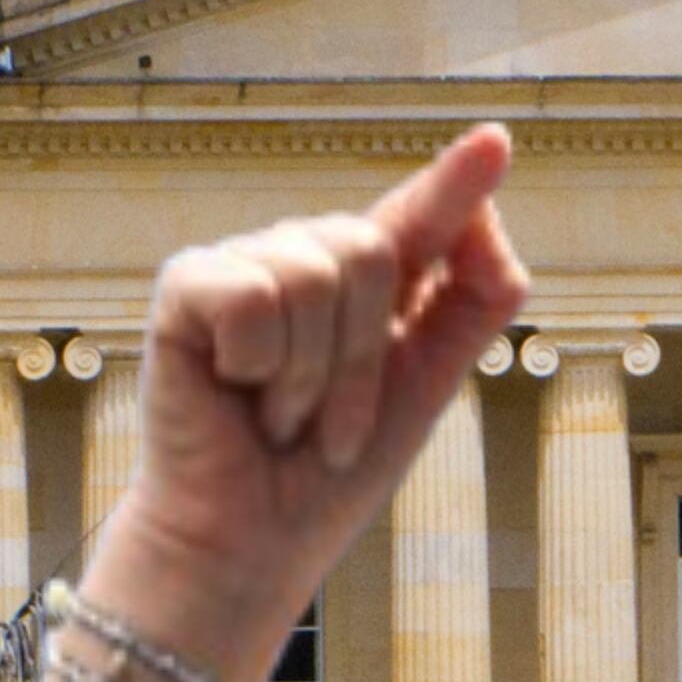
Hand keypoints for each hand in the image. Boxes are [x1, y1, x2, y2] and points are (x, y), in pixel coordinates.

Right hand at [103, 124, 533, 672]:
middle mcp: (303, 257)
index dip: (456, 181)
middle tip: (327, 424)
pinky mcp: (186, 285)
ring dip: (310, 378)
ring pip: (313, 276)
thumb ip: (472, 301)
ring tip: (281, 417)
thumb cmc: (330, 473)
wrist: (252, 541)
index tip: (495, 140)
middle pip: (368, 251)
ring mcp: (242, 265)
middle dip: (360, 362)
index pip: (420, 218)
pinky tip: (234, 391)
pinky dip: (257, 364)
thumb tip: (490, 215)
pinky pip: (253, 294)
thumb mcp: (427, 384)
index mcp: (366, 281)